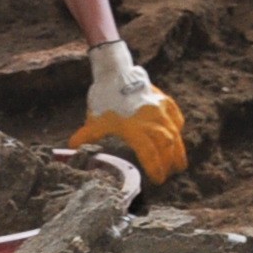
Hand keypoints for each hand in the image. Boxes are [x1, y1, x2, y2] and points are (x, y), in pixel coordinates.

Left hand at [67, 38, 189, 182]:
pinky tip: (176, 136)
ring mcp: (161, 110)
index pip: (149, 153)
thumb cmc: (104, 97)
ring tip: (179, 163)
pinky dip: (177, 129)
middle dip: (170, 163)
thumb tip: (72, 149)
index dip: (155, 168)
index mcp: (134, 128)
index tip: (158, 180)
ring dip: (178, 150)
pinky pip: (176, 118)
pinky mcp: (166, 101)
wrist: (115, 72)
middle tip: (170, 175)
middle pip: (167, 146)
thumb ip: (88, 135)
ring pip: (174, 134)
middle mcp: (151, 120)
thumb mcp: (94, 119)